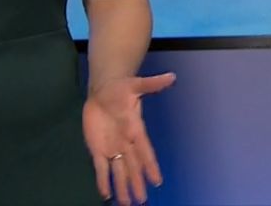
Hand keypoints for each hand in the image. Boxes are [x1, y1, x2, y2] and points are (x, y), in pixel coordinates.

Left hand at [82, 72, 175, 205]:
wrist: (103, 91)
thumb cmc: (121, 88)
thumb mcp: (135, 84)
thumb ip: (152, 84)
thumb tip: (172, 77)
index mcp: (136, 130)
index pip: (145, 151)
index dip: (150, 165)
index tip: (157, 180)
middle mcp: (126, 143)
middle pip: (133, 167)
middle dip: (137, 183)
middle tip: (141, 200)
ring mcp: (113, 148)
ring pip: (119, 172)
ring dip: (123, 187)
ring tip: (127, 204)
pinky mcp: (98, 149)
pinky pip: (102, 168)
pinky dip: (104, 181)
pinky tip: (106, 194)